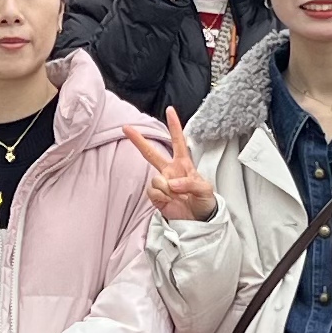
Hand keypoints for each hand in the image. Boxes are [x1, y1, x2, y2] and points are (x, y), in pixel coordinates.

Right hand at [122, 105, 217, 221]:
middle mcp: (170, 171)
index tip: (170, 110)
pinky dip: (161, 197)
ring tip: (176, 196)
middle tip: (126, 128)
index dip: (174, 126)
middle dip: (138, 140)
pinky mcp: (156, 197)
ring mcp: (162, 184)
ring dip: (166, 188)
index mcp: (184, 164)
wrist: (199, 221)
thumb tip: (172, 183)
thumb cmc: (205, 202)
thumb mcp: (205, 190)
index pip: (179, 141)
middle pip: (151, 153)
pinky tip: (169, 202)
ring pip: (155, 179)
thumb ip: (190, 183)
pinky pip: (152, 192)